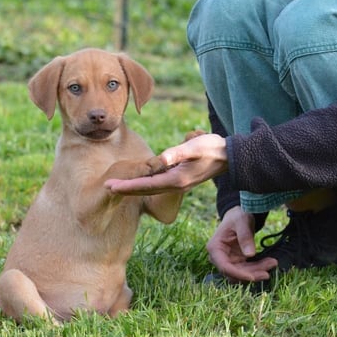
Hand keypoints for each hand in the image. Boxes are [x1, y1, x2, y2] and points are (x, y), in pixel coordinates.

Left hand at [104, 132, 227, 195]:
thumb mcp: (195, 146)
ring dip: (133, 187)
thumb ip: (177, 153)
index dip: (127, 186)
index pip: (146, 184)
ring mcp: (178, 183)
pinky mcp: (179, 179)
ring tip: (117, 186)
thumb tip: (161, 159)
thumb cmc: (212, 149)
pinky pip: (157, 184)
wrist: (230, 157)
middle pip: (145, 189)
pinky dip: (144, 184)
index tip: (111, 186)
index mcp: (176, 179)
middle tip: (107, 187)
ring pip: (150, 188)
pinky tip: (136, 182)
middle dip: (126, 189)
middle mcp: (175, 184)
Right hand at [207, 206, 277, 281]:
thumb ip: (245, 236)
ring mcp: (228, 261)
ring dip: (257, 271)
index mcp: (215, 248)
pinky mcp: (237, 263)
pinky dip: (259, 268)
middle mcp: (219, 257)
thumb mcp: (242, 222)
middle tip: (269, 268)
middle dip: (252, 274)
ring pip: (242, 274)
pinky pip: (248, 270)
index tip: (252, 277)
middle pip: (234, 273)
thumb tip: (250, 255)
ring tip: (273, 262)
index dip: (238, 274)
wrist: (239, 216)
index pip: (224, 267)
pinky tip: (270, 262)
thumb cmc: (238, 217)